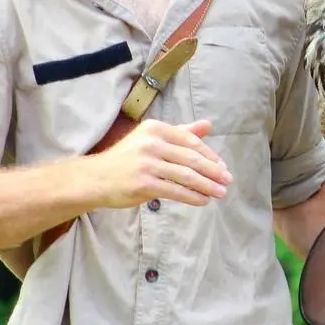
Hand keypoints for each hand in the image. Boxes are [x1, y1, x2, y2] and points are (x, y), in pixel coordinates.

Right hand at [88, 119, 232, 208]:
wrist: (96, 178)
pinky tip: (203, 200)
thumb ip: (181, 132)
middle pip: (192, 159)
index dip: (210, 155)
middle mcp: (152, 143)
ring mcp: (147, 164)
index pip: (191, 141)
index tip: (222, 167)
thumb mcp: (152, 139)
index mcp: (156, 129)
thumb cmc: (127, 158)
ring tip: (220, 193)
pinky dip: (193, 196)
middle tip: (227, 181)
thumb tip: (208, 125)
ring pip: (186, 176)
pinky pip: (176, 191)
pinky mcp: (144, 184)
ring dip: (207, 186)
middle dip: (213, 171)